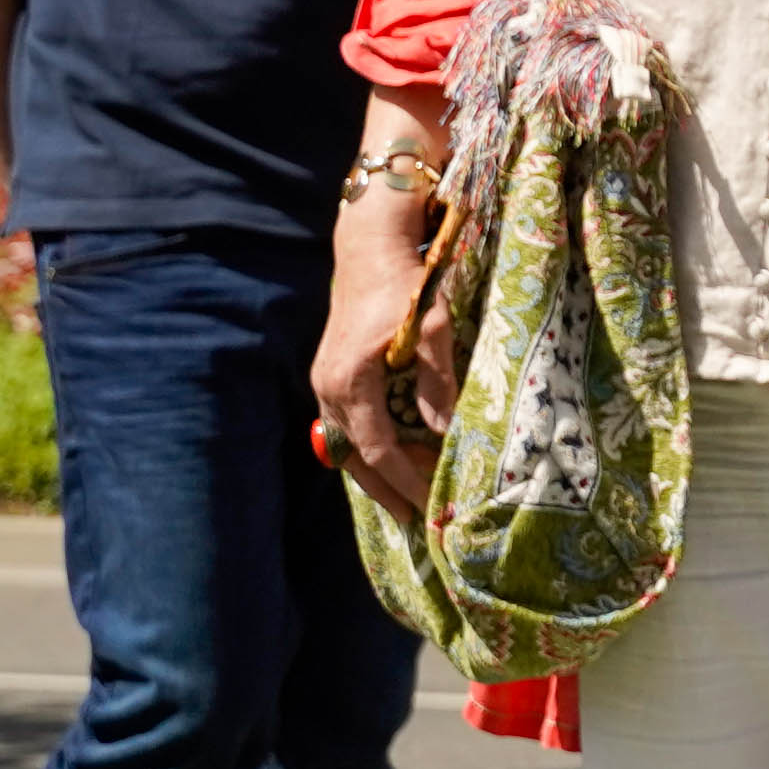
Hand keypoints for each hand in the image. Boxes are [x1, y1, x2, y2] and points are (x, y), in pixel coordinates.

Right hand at [316, 186, 441, 511]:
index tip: (429, 504)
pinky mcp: (331, 373)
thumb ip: (437, 381)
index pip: (378, 448)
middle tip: (415, 519)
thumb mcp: (431, 329)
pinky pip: (347, 424)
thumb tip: (443, 430)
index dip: (404, 479)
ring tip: (404, 498)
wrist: (370, 249)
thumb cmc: (406, 284)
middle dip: (385, 488)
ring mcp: (325, 381)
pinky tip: (389, 459)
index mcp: (350, 381)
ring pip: (347, 443)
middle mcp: (328, 388)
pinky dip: (367, 447)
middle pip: (356, 455)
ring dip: (374, 471)